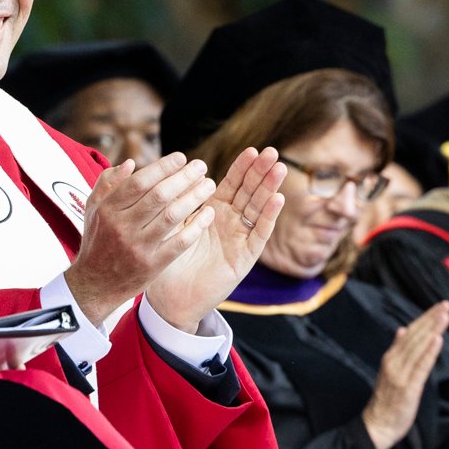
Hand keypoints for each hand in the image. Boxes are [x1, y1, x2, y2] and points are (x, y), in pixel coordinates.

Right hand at [64, 152, 215, 327]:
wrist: (94, 284)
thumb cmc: (98, 240)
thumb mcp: (93, 209)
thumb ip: (108, 183)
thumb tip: (130, 163)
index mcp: (108, 210)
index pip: (139, 182)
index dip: (163, 167)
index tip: (182, 158)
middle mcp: (122, 227)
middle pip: (159, 196)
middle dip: (184, 177)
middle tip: (201, 166)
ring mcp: (138, 247)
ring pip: (172, 216)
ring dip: (194, 197)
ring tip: (209, 185)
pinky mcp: (153, 265)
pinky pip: (180, 242)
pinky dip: (196, 226)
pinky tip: (208, 213)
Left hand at [144, 147, 288, 331]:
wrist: (170, 299)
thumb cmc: (168, 262)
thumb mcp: (170, 226)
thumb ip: (176, 202)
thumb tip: (174, 173)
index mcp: (212, 212)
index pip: (231, 185)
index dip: (242, 168)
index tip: (252, 150)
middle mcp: (229, 223)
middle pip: (249, 192)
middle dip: (261, 172)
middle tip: (272, 152)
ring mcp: (240, 239)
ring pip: (258, 209)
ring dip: (269, 189)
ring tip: (280, 169)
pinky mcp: (245, 258)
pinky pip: (258, 234)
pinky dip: (268, 217)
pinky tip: (277, 199)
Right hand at [361, 300, 448, 448]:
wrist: (377, 425)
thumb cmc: (386, 400)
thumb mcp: (389, 371)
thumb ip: (397, 351)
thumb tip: (402, 330)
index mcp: (390, 357)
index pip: (410, 333)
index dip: (424, 319)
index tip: (438, 308)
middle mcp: (394, 362)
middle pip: (415, 337)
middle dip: (431, 320)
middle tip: (446, 305)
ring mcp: (400, 374)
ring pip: (418, 348)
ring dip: (432, 330)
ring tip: (444, 316)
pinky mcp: (408, 387)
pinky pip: (420, 367)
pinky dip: (429, 352)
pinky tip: (437, 340)